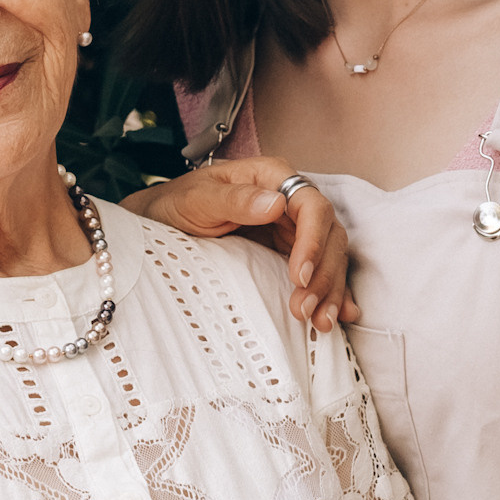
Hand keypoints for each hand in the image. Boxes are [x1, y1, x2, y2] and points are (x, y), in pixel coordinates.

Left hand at [124, 159, 356, 332]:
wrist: (159, 222)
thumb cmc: (176, 203)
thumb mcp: (197, 199)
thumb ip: (234, 200)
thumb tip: (275, 203)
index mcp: (272, 177)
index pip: (311, 205)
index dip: (312, 241)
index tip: (298, 275)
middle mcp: (290, 199)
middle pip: (328, 234)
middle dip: (323, 274)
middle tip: (306, 310)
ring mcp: (292, 227)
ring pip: (330, 256)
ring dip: (331, 290)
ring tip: (322, 323)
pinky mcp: (289, 251)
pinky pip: (319, 270)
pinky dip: (331, 293)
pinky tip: (340, 314)